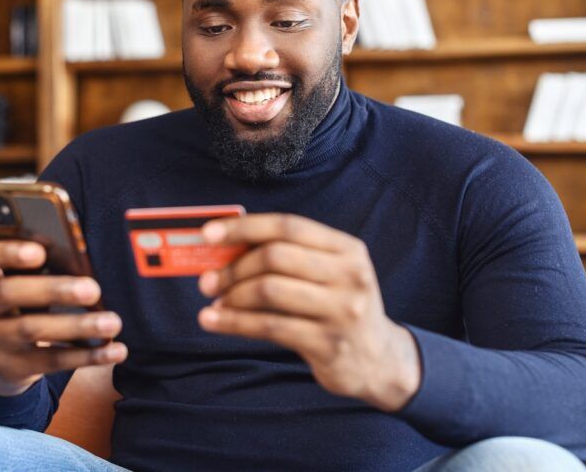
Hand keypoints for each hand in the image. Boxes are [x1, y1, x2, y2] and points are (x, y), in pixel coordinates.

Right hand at [0, 241, 126, 396]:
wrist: (5, 354)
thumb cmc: (27, 300)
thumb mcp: (28, 279)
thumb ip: (49, 263)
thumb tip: (86, 258)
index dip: (7, 252)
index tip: (40, 250)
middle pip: (8, 293)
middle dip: (52, 289)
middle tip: (92, 289)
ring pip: (32, 330)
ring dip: (77, 326)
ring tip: (112, 322)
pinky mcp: (12, 367)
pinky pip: (51, 361)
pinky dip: (87, 355)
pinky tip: (114, 350)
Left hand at [196, 214, 420, 411]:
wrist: (378, 359)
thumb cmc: (338, 307)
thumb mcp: (329, 274)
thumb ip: (289, 257)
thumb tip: (225, 248)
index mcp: (347, 249)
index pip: (288, 227)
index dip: (245, 227)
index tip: (209, 233)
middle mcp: (350, 275)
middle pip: (276, 257)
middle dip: (233, 267)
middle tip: (207, 279)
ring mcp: (342, 311)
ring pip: (269, 291)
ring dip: (232, 295)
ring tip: (214, 300)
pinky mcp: (328, 344)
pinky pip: (269, 327)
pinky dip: (233, 322)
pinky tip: (213, 320)